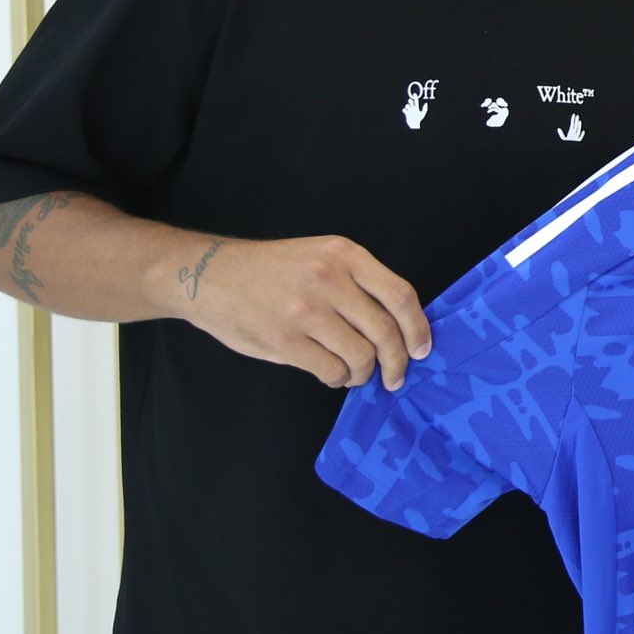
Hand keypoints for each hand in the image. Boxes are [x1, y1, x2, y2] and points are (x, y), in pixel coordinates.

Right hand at [179, 234, 431, 391]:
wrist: (209, 275)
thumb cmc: (271, 269)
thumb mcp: (321, 256)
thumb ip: (357, 282)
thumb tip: (397, 325)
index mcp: (345, 254)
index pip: (401, 294)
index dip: (418, 327)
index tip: (423, 349)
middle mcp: (330, 279)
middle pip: (385, 330)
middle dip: (397, 361)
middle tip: (395, 376)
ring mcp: (307, 311)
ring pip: (360, 355)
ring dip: (363, 373)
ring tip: (354, 373)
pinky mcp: (285, 340)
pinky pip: (331, 370)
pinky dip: (338, 379)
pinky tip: (332, 375)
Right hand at [401, 93, 427, 128]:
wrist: (415, 123)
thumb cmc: (419, 119)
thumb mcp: (422, 113)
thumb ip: (424, 109)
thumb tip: (426, 103)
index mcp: (416, 107)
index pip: (416, 101)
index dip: (415, 97)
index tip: (414, 94)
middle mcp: (412, 108)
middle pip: (410, 102)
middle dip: (410, 101)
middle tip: (410, 101)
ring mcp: (409, 111)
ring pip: (407, 105)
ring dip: (407, 105)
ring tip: (408, 107)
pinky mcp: (407, 114)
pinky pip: (404, 110)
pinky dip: (404, 110)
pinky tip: (406, 111)